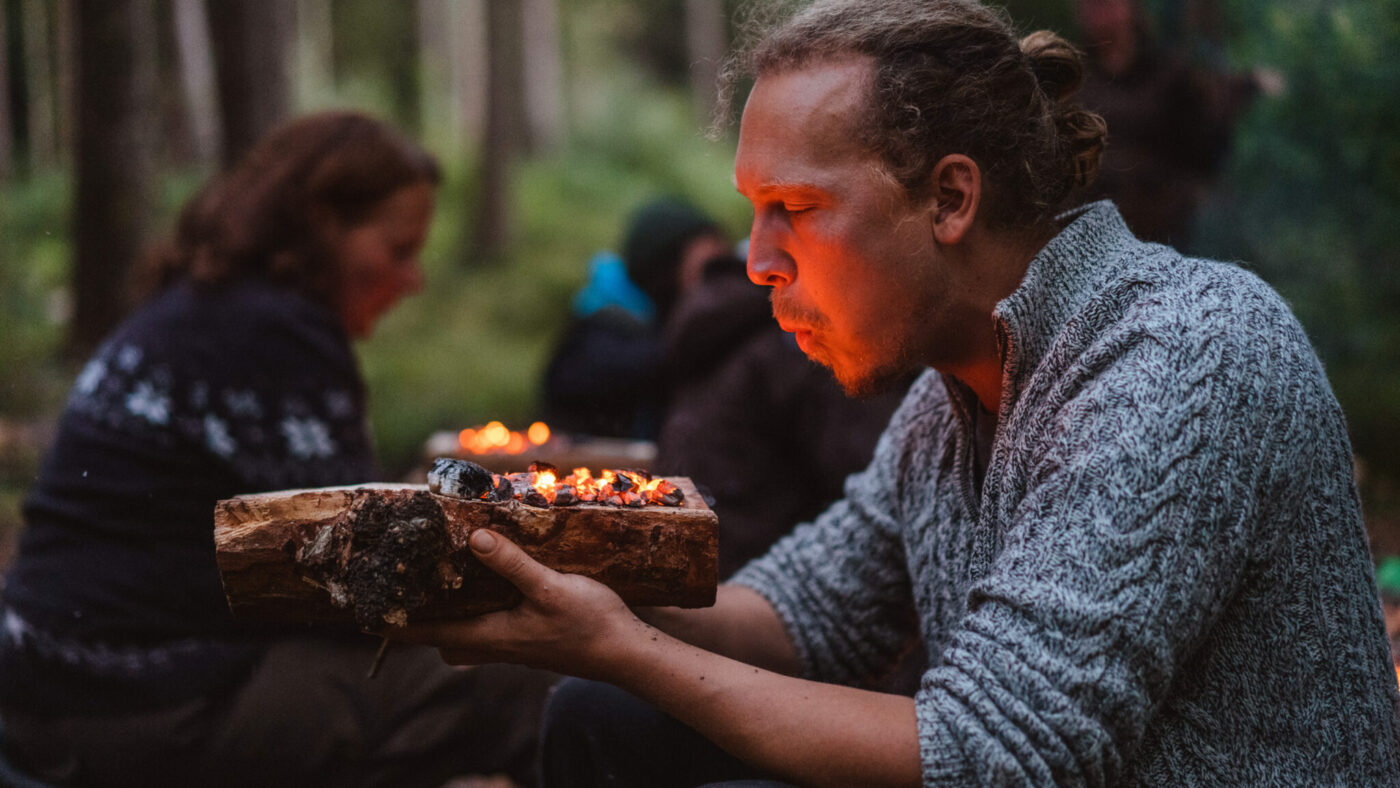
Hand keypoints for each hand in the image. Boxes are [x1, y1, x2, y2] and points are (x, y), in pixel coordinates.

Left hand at [386, 528, 643, 678]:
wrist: (626, 653)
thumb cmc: (589, 623)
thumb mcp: (549, 588)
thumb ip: (511, 563)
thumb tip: (474, 538)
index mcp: (491, 635)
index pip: (430, 633)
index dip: (396, 626)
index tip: (363, 616)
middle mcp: (497, 645)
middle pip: (444, 640)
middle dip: (421, 623)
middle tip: (403, 593)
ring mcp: (514, 646)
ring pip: (467, 638)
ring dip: (451, 619)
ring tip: (442, 586)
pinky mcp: (531, 641)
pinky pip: (490, 632)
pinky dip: (478, 614)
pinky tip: (492, 589)